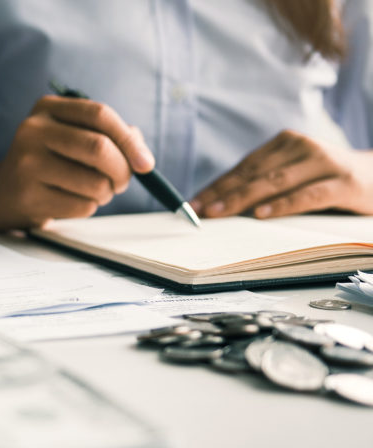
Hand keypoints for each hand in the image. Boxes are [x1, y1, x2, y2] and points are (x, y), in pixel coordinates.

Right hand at [0, 95, 154, 228]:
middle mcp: (33, 130)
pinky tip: (71, 200)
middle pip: (99, 148)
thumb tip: (141, 154)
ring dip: (106, 192)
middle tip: (122, 182)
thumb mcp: (72, 137)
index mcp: (47, 108)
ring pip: (95, 182)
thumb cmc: (50, 161)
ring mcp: (27, 163)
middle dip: (122, 171)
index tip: (146, 164)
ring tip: (93, 191)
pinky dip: (89, 207)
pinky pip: (82, 206)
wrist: (2, 191)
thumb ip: (109, 136)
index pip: (99, 115)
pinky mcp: (28, 195)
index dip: (129, 140)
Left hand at [191, 130, 372, 218]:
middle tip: (200, 212)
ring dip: (243, 199)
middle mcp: (302, 147)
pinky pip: (308, 195)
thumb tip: (219, 204)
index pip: (243, 167)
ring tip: (221, 214)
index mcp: (285, 143)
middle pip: (254, 174)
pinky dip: (283, 205)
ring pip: (275, 182)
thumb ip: (265, 183)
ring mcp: (324, 162)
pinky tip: (262, 214)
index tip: (193, 204)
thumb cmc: (328, 180)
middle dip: (223, 194)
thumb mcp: (295, 175)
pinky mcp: (344, 183)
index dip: (216, 186)